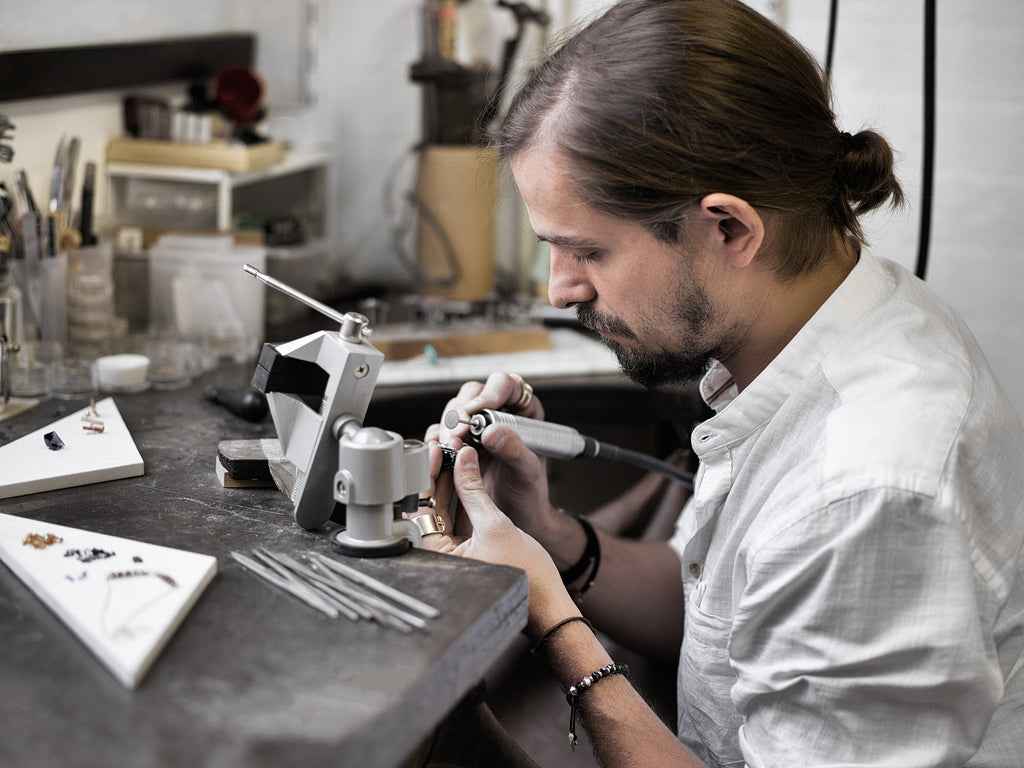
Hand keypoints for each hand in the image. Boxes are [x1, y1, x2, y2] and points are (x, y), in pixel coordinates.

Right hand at [425, 372, 554, 534]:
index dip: (489, 392)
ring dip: (448, 427)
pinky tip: (439, 452)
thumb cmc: (530, 493)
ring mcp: (475, 428)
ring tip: (451, 447)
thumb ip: (515, 450)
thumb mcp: (528, 472)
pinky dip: (436, 441)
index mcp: (523, 411)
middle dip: (462, 412)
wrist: (517, 519)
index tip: (477, 410)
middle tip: (458, 433)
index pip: (505, 385)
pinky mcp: (458, 444)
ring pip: (454, 411)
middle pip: (472, 393)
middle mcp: (498, 414)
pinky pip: (441, 433)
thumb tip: (493, 431)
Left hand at [426, 446, 578, 634]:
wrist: (549, 603)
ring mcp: (453, 555)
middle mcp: (438, 559)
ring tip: (459, 458)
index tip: (437, 452)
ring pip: (445, 512)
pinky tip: (468, 477)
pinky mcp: (467, 552)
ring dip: (453, 485)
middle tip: (448, 449)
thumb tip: (462, 460)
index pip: (423, 508)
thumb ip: (475, 490)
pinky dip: (464, 500)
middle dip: (441, 477)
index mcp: (436, 558)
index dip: (429, 475)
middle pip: (431, 508)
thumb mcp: (496, 525)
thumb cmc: (526, 578)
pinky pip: (459, 521)